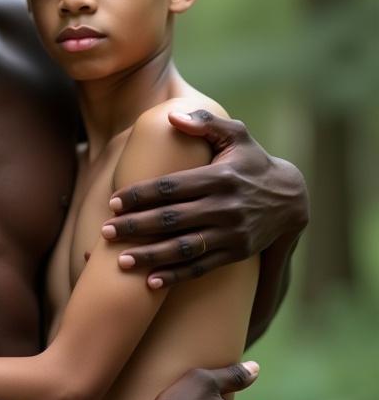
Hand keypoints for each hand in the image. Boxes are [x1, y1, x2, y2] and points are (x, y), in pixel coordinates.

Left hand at [102, 109, 308, 287]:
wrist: (290, 199)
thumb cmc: (252, 162)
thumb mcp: (237, 135)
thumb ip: (206, 123)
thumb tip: (173, 117)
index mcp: (219, 177)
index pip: (171, 187)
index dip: (141, 195)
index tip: (114, 200)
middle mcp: (225, 207)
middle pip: (172, 218)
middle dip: (136, 226)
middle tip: (107, 231)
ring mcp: (231, 234)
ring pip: (184, 248)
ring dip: (151, 256)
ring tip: (121, 260)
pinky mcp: (236, 253)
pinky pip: (201, 267)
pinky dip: (176, 276)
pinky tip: (150, 282)